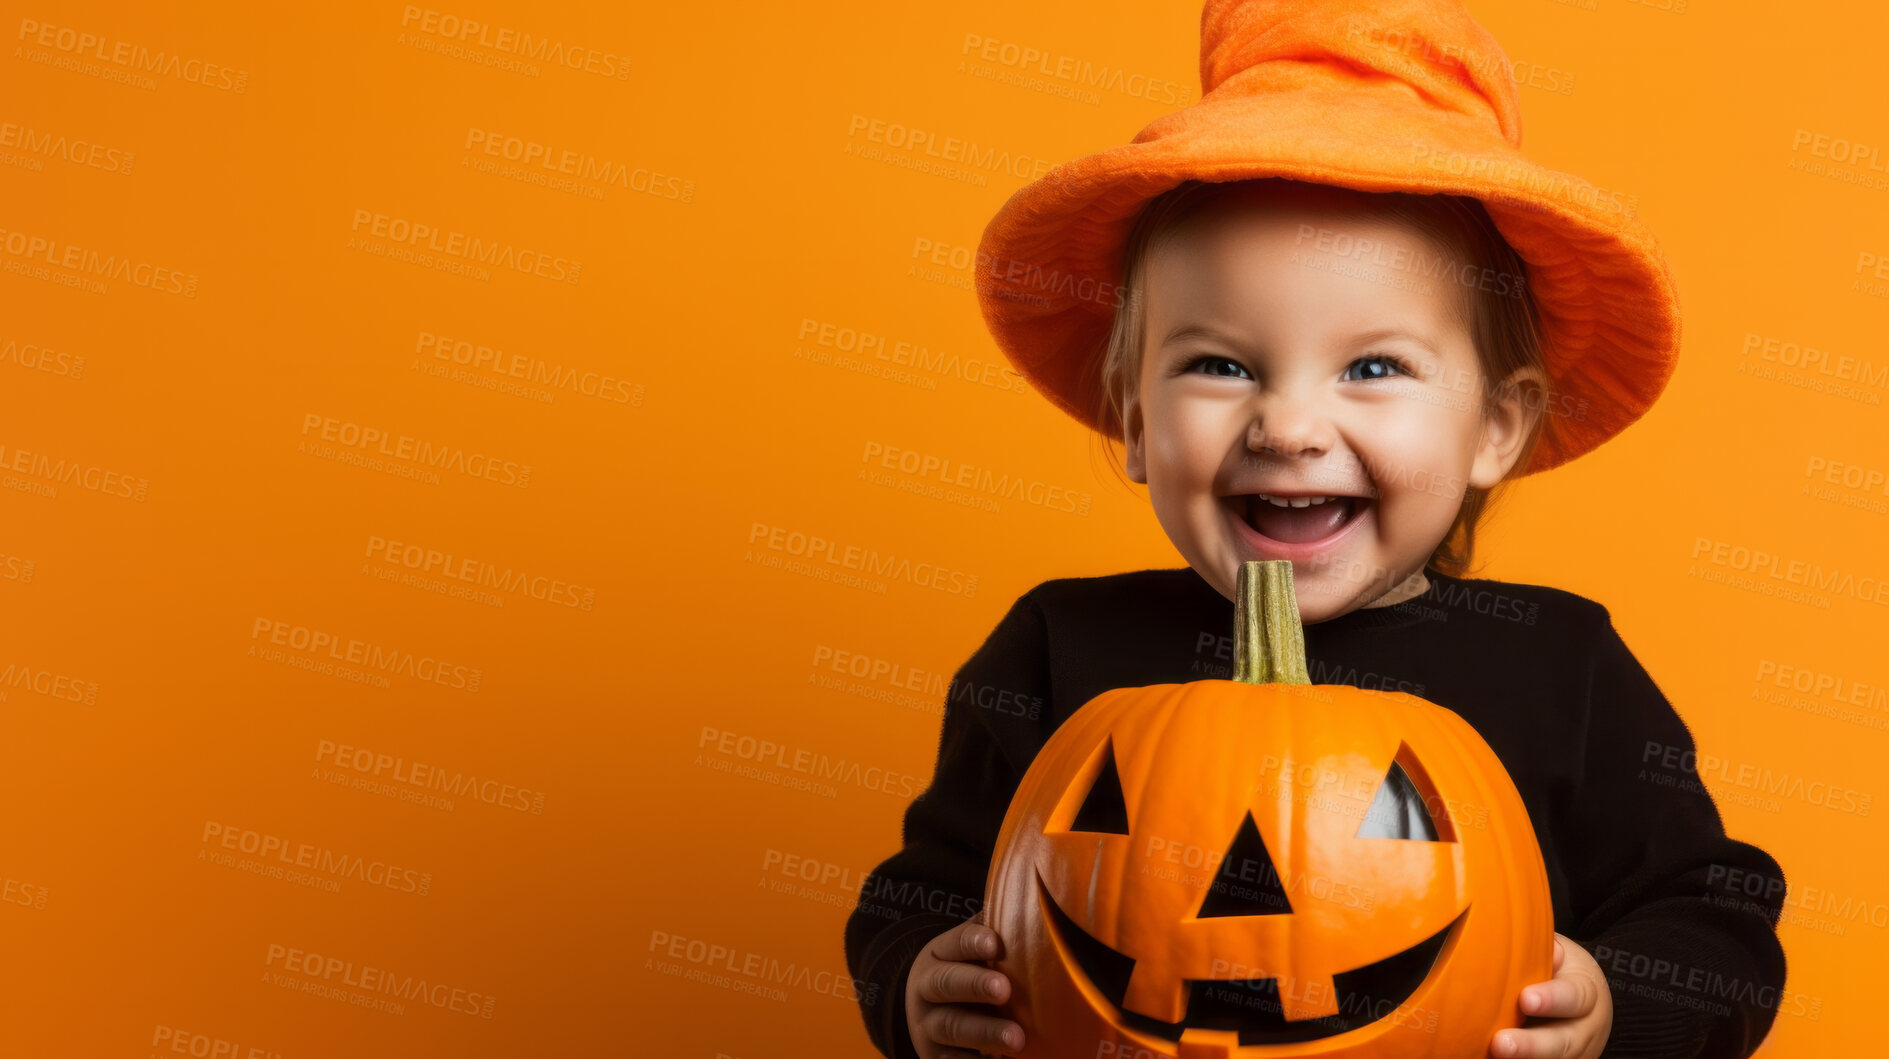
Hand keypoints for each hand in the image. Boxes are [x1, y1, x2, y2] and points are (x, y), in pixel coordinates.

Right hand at [905, 917, 1024, 1057]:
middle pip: (947, 984)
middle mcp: (928, 989)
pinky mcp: (936, 1057)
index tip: (996, 944)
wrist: (925, 1013)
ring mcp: (929, 1026)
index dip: (972, 943)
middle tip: (1004, 990)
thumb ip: (997, 929)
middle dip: (975, 986)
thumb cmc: (966, 972)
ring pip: (952, 1027)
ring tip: (1017, 1039)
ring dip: (984, 1033)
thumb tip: (1039, 903)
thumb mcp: (971, 951)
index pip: (954, 944)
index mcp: (939, 955)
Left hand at [1490, 934, 1611, 1057]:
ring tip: (1495, 1053)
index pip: (1574, 997)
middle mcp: (1582, 1031)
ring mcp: (1571, 1054)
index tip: (1525, 999)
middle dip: (1531, 1045)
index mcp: (1586, 996)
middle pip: (1561, 1043)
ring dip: (1523, 1058)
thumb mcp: (1562, 955)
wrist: (1585, 1008)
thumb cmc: (1561, 973)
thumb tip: (1539, 947)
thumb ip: (1548, 951)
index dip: (1551, 999)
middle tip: (1501, 1043)